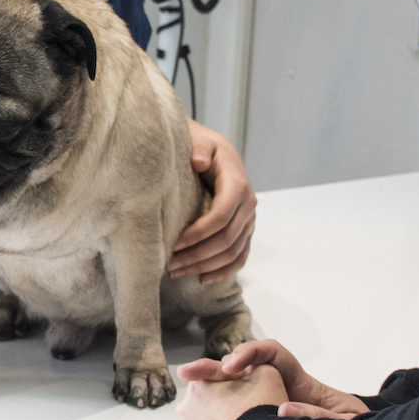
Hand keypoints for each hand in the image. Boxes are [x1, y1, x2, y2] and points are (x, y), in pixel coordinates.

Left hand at [172, 120, 257, 281]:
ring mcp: (248, 220)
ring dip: (205, 266)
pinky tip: (203, 279)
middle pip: (226, 239)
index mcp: (237, 183)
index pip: (221, 216)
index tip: (175, 243)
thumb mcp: (200, 140)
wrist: (214, 152)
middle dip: (197, 255)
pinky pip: (240, 257)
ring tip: (177, 272)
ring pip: (232, 252)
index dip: (199, 233)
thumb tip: (199, 161)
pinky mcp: (245, 231)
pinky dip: (223, 271)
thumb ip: (200, 148)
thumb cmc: (202, 147)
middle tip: (170, 264)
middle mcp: (247, 205)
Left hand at [172, 361, 287, 419]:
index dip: (230, 398)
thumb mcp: (266, 376)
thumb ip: (249, 365)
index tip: (243, 409)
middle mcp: (183, 409)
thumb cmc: (263, 414)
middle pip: (201, 412)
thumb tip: (233, 366)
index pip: (211, 388)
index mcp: (199, 386)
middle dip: (217, 418)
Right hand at [179, 338, 368, 419]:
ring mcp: (264, 405)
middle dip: (214, 366)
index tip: (234, 367)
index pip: (271, 354)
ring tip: (187, 387)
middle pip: (242, 368)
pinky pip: (234, 413)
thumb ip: (318, 414)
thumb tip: (284, 410)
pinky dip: (216, 415)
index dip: (251, 353)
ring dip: (208, 387)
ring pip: (232, 389)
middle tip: (191, 373)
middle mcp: (277, 388)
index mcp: (298, 381)